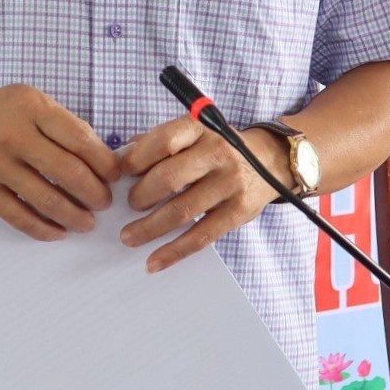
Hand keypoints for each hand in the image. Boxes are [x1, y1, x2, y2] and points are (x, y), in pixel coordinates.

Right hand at [0, 84, 119, 240]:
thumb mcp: (36, 103)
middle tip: (105, 203)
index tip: (115, 177)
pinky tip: (59, 231)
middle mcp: (13, 134)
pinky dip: (43, 228)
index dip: (103, 163)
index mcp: (33, 108)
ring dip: (73, 216)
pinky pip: (18, 216)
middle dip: (94, 193)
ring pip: (45, 199)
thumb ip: (67, 127)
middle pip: (67, 171)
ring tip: (87, 222)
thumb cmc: (6, 114)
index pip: (79, 139)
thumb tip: (105, 163)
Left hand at [118, 116, 286, 272]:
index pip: (163, 141)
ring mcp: (230, 183)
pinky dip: (173, 252)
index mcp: (200, 128)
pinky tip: (154, 261)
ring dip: (149, 228)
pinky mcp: (238, 212)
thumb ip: (158, 142)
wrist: (268, 160)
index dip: (136, 160)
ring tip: (129, 236)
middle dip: (140, 196)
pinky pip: (200, 236)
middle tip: (129, 206)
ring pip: (181, 211)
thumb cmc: (216, 148)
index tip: (121, 175)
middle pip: (169, 178)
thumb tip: (122, 160)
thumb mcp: (192, 134)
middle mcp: (218, 152)